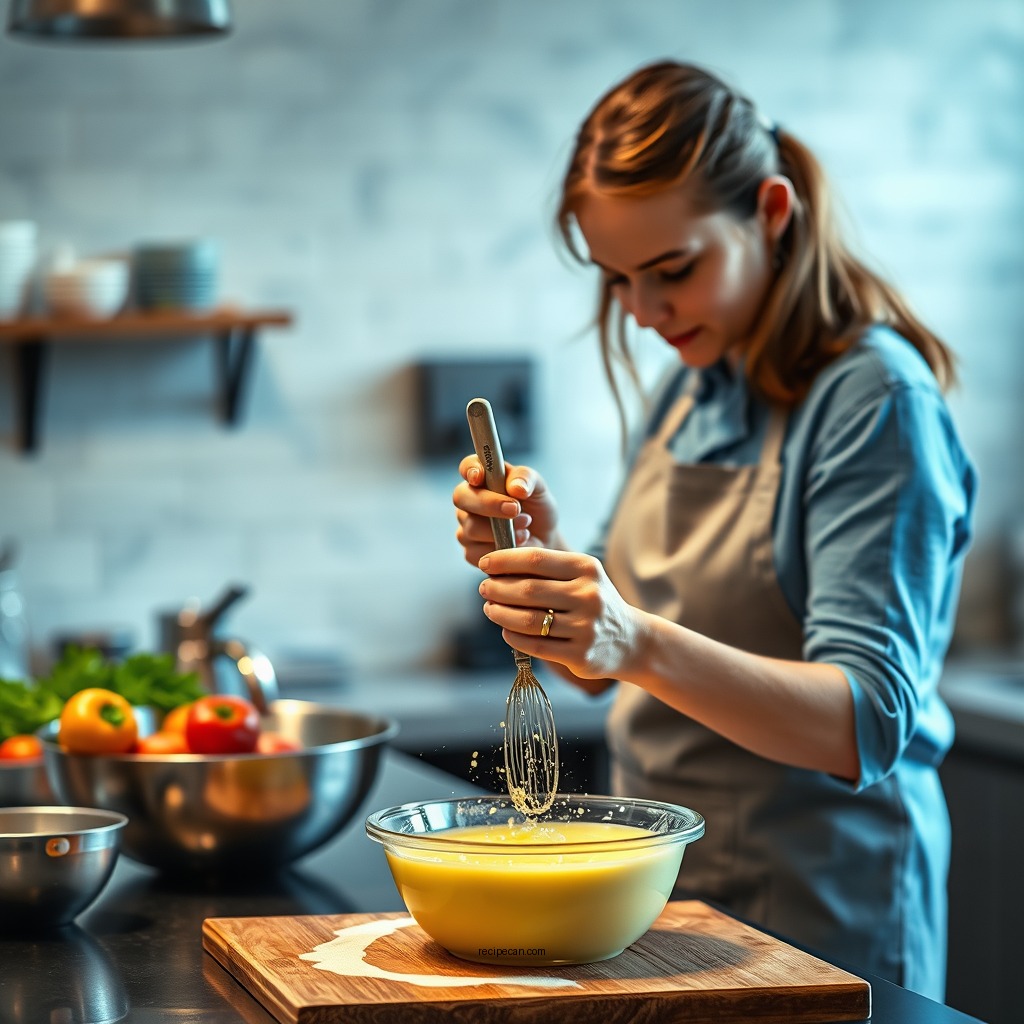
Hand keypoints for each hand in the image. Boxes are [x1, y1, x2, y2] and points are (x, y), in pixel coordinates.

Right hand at [453, 457, 560, 565]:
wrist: (544, 539)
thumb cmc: (536, 508)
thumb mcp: (538, 488)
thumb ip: (526, 479)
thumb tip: (515, 488)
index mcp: (482, 478)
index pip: (468, 467)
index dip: (470, 469)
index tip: (479, 477)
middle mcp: (469, 500)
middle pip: (462, 498)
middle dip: (488, 504)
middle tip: (515, 509)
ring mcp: (467, 526)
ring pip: (470, 528)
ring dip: (501, 529)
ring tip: (525, 526)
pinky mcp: (471, 551)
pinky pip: (477, 552)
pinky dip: (501, 549)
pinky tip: (517, 544)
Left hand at [476, 547, 645, 680]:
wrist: (631, 640)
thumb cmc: (593, 602)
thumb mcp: (582, 577)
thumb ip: (547, 569)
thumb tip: (498, 565)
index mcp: (587, 568)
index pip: (535, 559)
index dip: (504, 561)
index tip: (486, 564)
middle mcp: (589, 596)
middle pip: (528, 590)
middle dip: (498, 588)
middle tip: (484, 588)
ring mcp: (586, 628)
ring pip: (528, 620)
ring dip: (500, 613)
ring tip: (490, 609)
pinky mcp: (580, 655)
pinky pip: (535, 646)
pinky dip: (513, 637)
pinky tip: (506, 630)